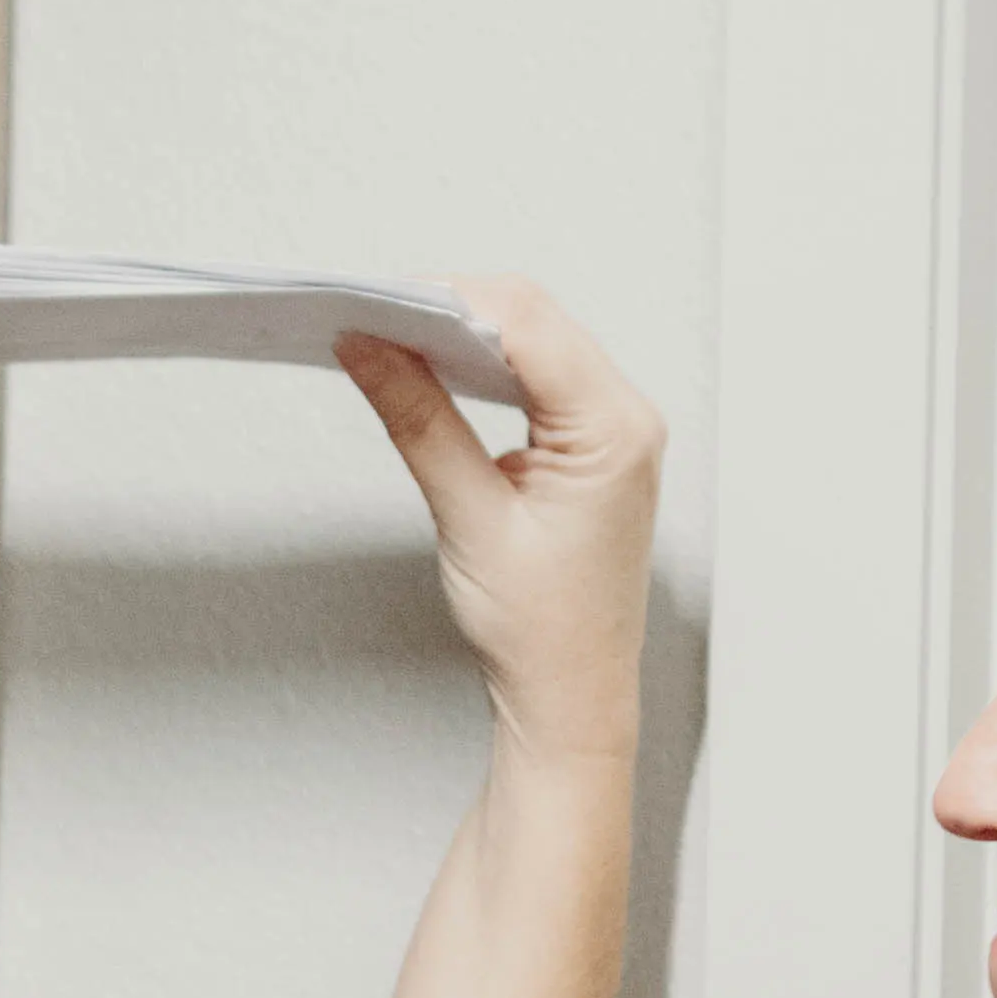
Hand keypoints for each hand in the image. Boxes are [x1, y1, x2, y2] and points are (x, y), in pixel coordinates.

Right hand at [338, 278, 660, 766]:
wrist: (571, 696)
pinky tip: (440, 372)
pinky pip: (541, 375)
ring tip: (397, 341)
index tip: (378, 304)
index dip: (447, 301)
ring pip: (536, 340)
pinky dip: (487, 365)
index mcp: (613, 430)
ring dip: (467, 333)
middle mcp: (627, 419)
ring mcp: (617, 430)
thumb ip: (418, 419)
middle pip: (533, 319)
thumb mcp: (468, 517)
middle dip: (452, 309)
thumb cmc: (540, 631)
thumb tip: (368, 349)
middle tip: (375, 318)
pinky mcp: (595, 446)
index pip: (526, 324)